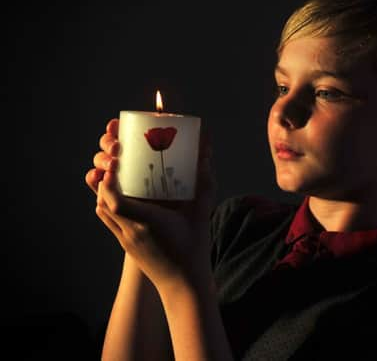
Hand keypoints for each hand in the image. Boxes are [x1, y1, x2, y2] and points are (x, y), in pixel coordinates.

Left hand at [85, 118, 216, 290]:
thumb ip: (204, 186)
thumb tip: (207, 160)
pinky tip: (121, 195)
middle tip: (116, 163)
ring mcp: (126, 240)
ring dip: (105, 193)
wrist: (184, 283)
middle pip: (105, 203)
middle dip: (105, 181)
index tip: (114, 165)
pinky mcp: (125, 244)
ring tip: (116, 177)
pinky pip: (108, 221)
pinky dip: (108, 204)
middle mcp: (132, 232)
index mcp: (149, 223)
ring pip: (103, 212)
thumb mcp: (201, 215)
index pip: (117, 202)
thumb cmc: (194, 249)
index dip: (110, 182)